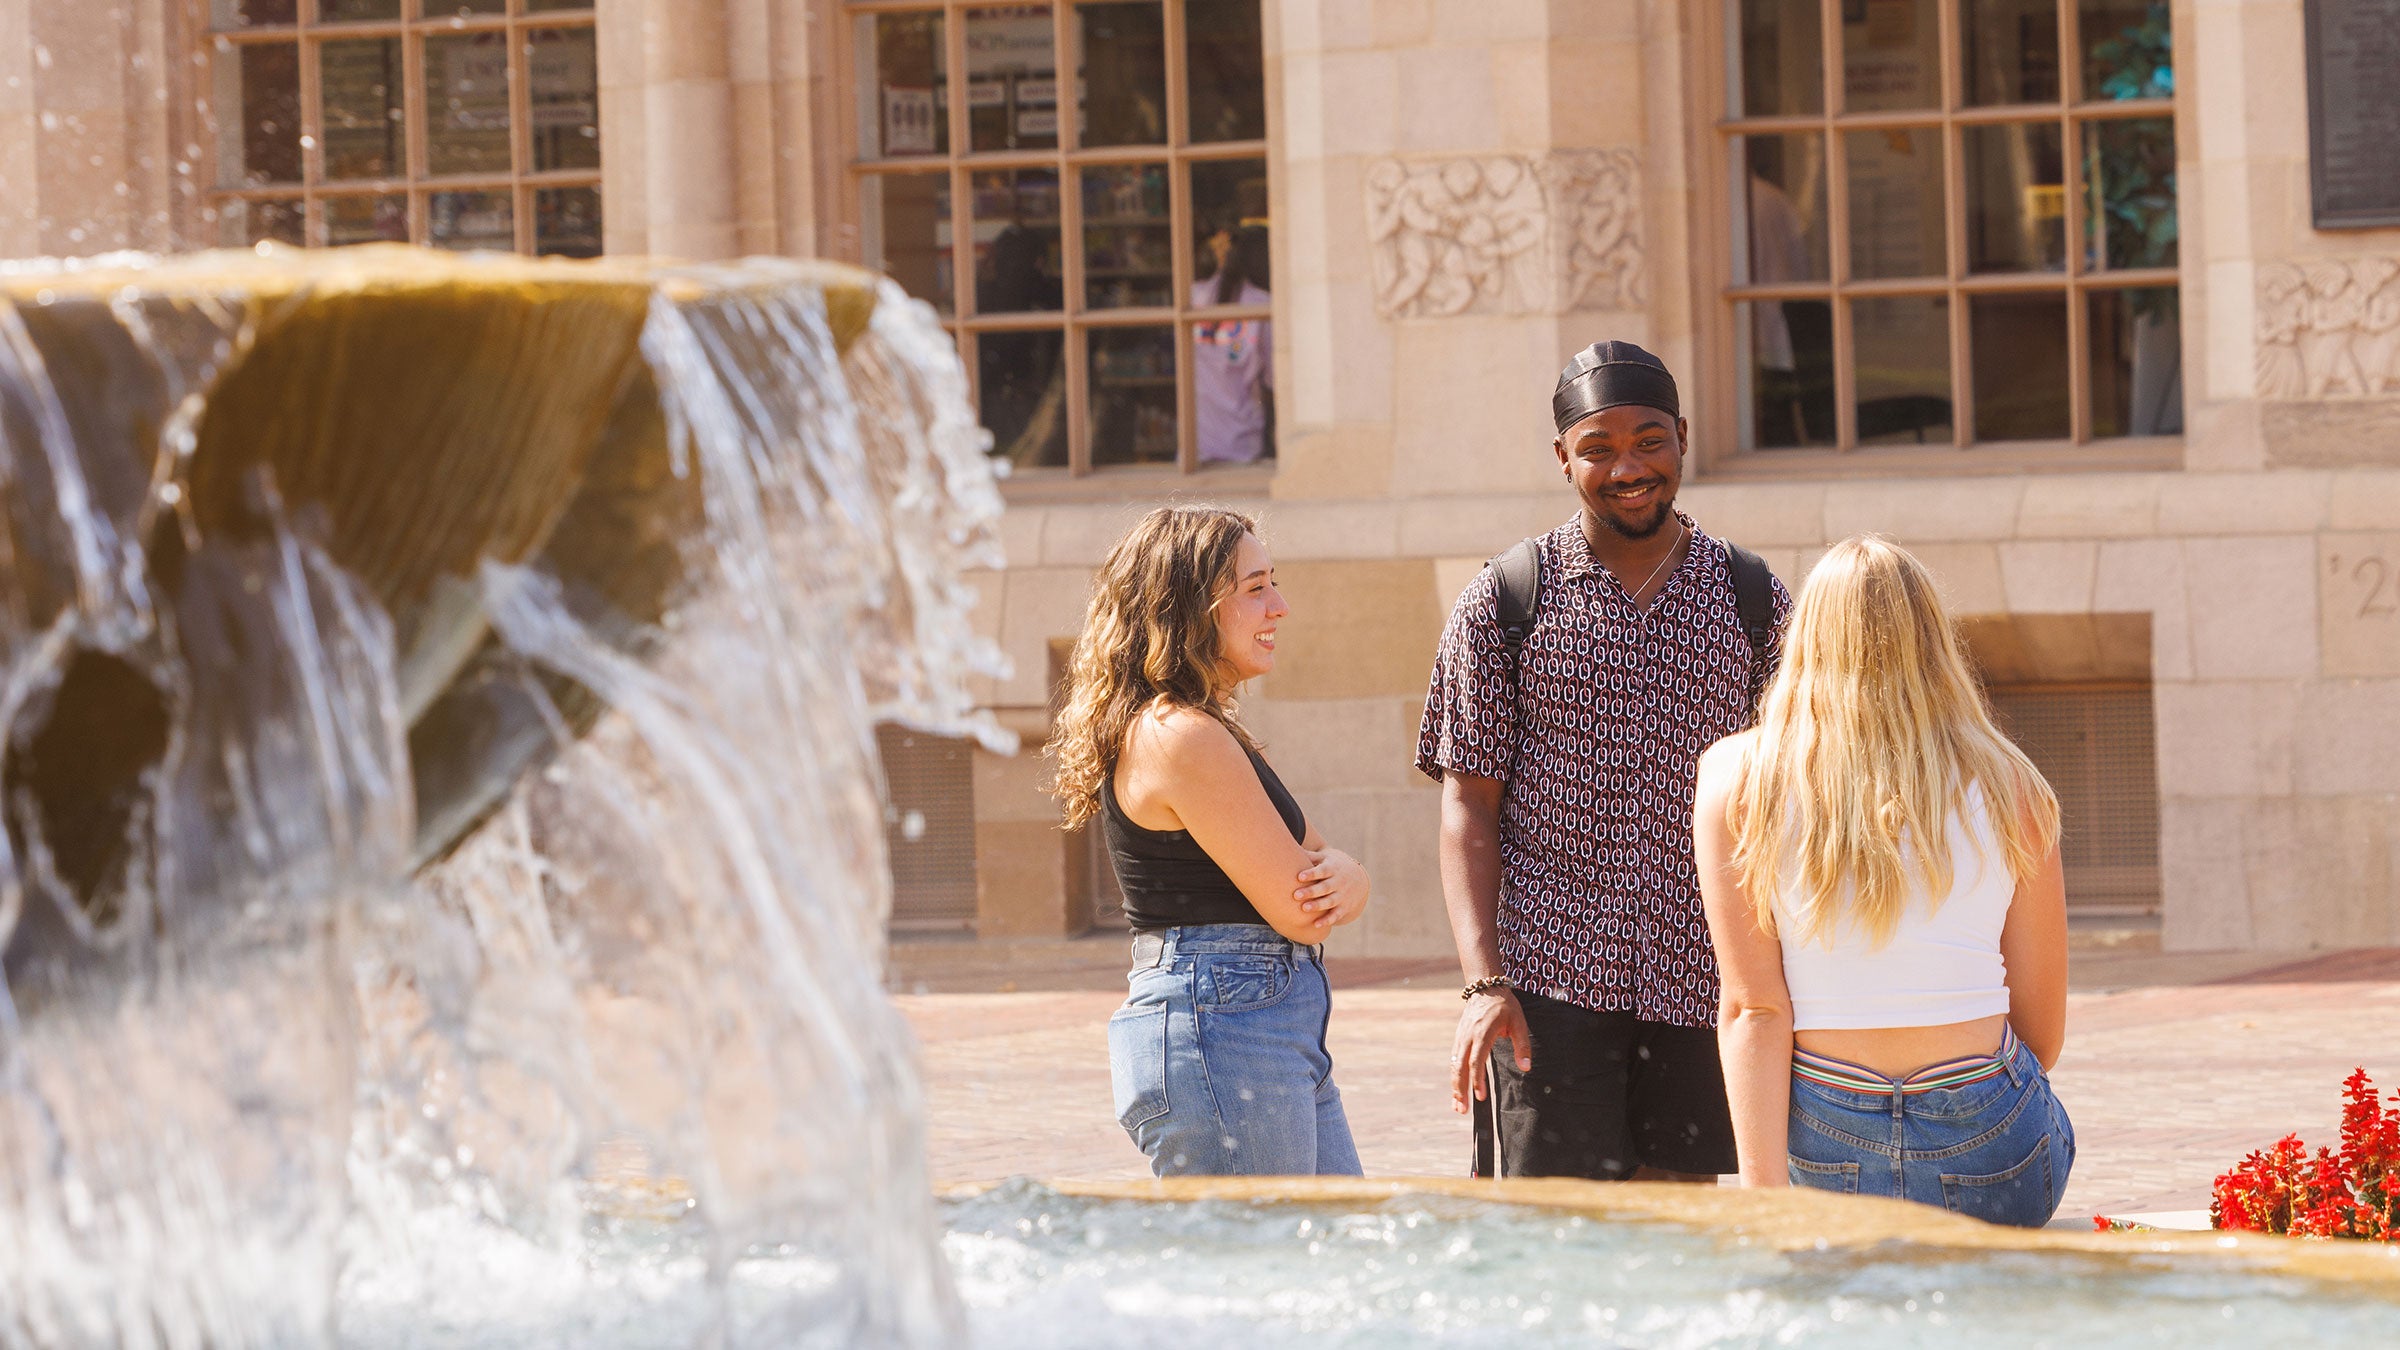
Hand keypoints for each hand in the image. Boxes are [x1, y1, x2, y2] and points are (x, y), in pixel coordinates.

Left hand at [1294, 847, 1368, 929]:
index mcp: (1332, 869)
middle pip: (1324, 887)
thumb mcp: (1325, 859)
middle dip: (1311, 891)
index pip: (1322, 871)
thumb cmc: (1333, 867)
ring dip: (1318, 906)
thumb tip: (1290, 846)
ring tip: (1304, 909)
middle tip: (1296, 895)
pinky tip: (1316, 925)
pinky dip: (1327, 920)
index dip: (1311, 873)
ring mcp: (1342, 896)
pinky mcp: (1344, 908)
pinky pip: (1335, 915)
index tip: (1299, 876)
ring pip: (1330, 901)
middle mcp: (1338, 882)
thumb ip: (1310, 856)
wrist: (1359, 879)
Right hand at [1450, 987, 1530, 1114]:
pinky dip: (1454, 1077)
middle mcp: (1467, 1037)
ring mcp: (1460, 1037)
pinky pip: (1454, 1060)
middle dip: (1460, 1089)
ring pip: (1454, 1065)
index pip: (1476, 1061)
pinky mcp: (1458, 1039)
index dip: (1477, 1080)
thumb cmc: (1505, 1006)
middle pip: (1459, 1067)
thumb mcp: (1519, 1022)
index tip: (1480, 1097)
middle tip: (1462, 1110)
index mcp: (1482, 1033)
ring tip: (1457, 1106)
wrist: (1486, 988)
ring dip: (1454, 1086)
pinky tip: (1457, 1091)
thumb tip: (1526, 1067)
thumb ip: (1523, 1045)